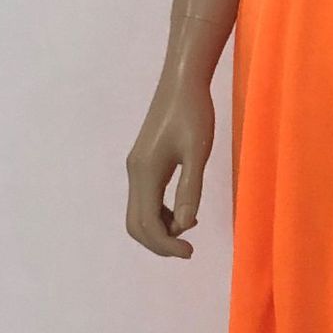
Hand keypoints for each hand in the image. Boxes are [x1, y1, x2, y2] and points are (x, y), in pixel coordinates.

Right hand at [125, 71, 216, 258]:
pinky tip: (183, 209)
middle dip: (159, 242)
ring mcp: (137, 167)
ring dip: (160, 227)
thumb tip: (185, 224)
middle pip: (136, 224)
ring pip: (139, 213)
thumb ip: (190, 189)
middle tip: (188, 249)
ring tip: (189, 227)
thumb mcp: (198, 152)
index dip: (166, 244)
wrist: (182, 81)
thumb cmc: (194, 112)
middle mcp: (135, 173)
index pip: (147, 224)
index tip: (190, 251)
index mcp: (145, 173)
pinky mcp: (144, 161)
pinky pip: (146, 198)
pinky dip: (160, 212)